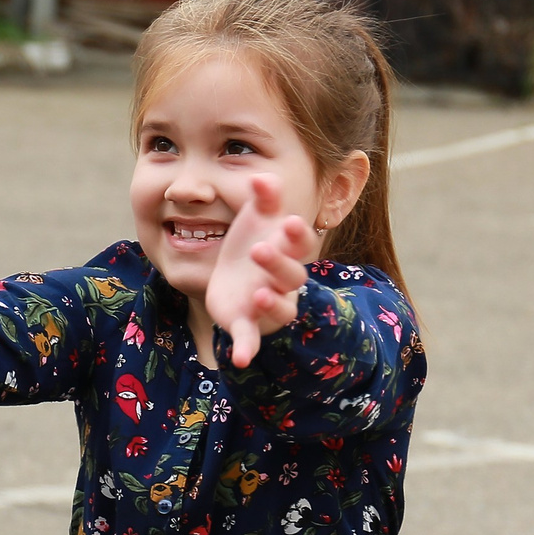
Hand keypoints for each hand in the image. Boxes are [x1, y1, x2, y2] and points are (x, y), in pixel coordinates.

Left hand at [205, 174, 311, 367]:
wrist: (233, 281)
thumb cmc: (252, 244)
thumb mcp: (255, 219)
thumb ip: (262, 198)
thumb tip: (261, 175)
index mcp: (287, 252)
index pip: (300, 244)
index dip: (297, 235)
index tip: (289, 221)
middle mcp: (283, 281)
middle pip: (292, 276)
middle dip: (278, 264)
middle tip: (260, 250)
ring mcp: (268, 304)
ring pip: (280, 308)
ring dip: (272, 303)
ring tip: (259, 296)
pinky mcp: (247, 324)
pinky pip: (251, 339)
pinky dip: (246, 349)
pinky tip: (240, 359)